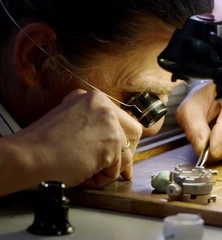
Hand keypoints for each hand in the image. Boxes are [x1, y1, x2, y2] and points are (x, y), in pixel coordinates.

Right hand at [15, 89, 141, 188]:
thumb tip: (118, 147)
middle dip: (126, 153)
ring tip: (85, 171)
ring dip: (108, 168)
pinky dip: (102, 177)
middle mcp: (103, 104)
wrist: (27, 156)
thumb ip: (95, 129)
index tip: (119, 155)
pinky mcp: (112, 141)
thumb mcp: (73, 124)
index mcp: (91, 98)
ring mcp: (109, 121)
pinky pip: (117, 168)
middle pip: (133, 132)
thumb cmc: (42, 147)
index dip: (122, 141)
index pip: (121, 120)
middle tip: (114, 168)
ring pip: (125, 153)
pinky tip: (83, 173)